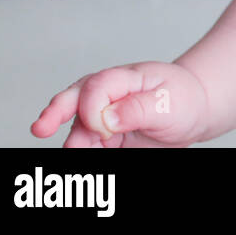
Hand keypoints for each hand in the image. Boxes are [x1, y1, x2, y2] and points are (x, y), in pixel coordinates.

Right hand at [31, 61, 209, 146]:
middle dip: (54, 113)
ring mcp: (103, 115)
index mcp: (124, 78)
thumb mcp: (170, 101)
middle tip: (40, 129)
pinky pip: (86, 145)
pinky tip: (82, 157)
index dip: (93, 110)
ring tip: (76, 155)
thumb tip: (106, 119)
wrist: (195, 112)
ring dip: (73, 143)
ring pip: (77, 129)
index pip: (96, 87)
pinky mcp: (104, 136)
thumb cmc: (184, 99)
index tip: (106, 130)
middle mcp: (107, 94)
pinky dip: (82, 152)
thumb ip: (138, 108)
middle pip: (73, 100)